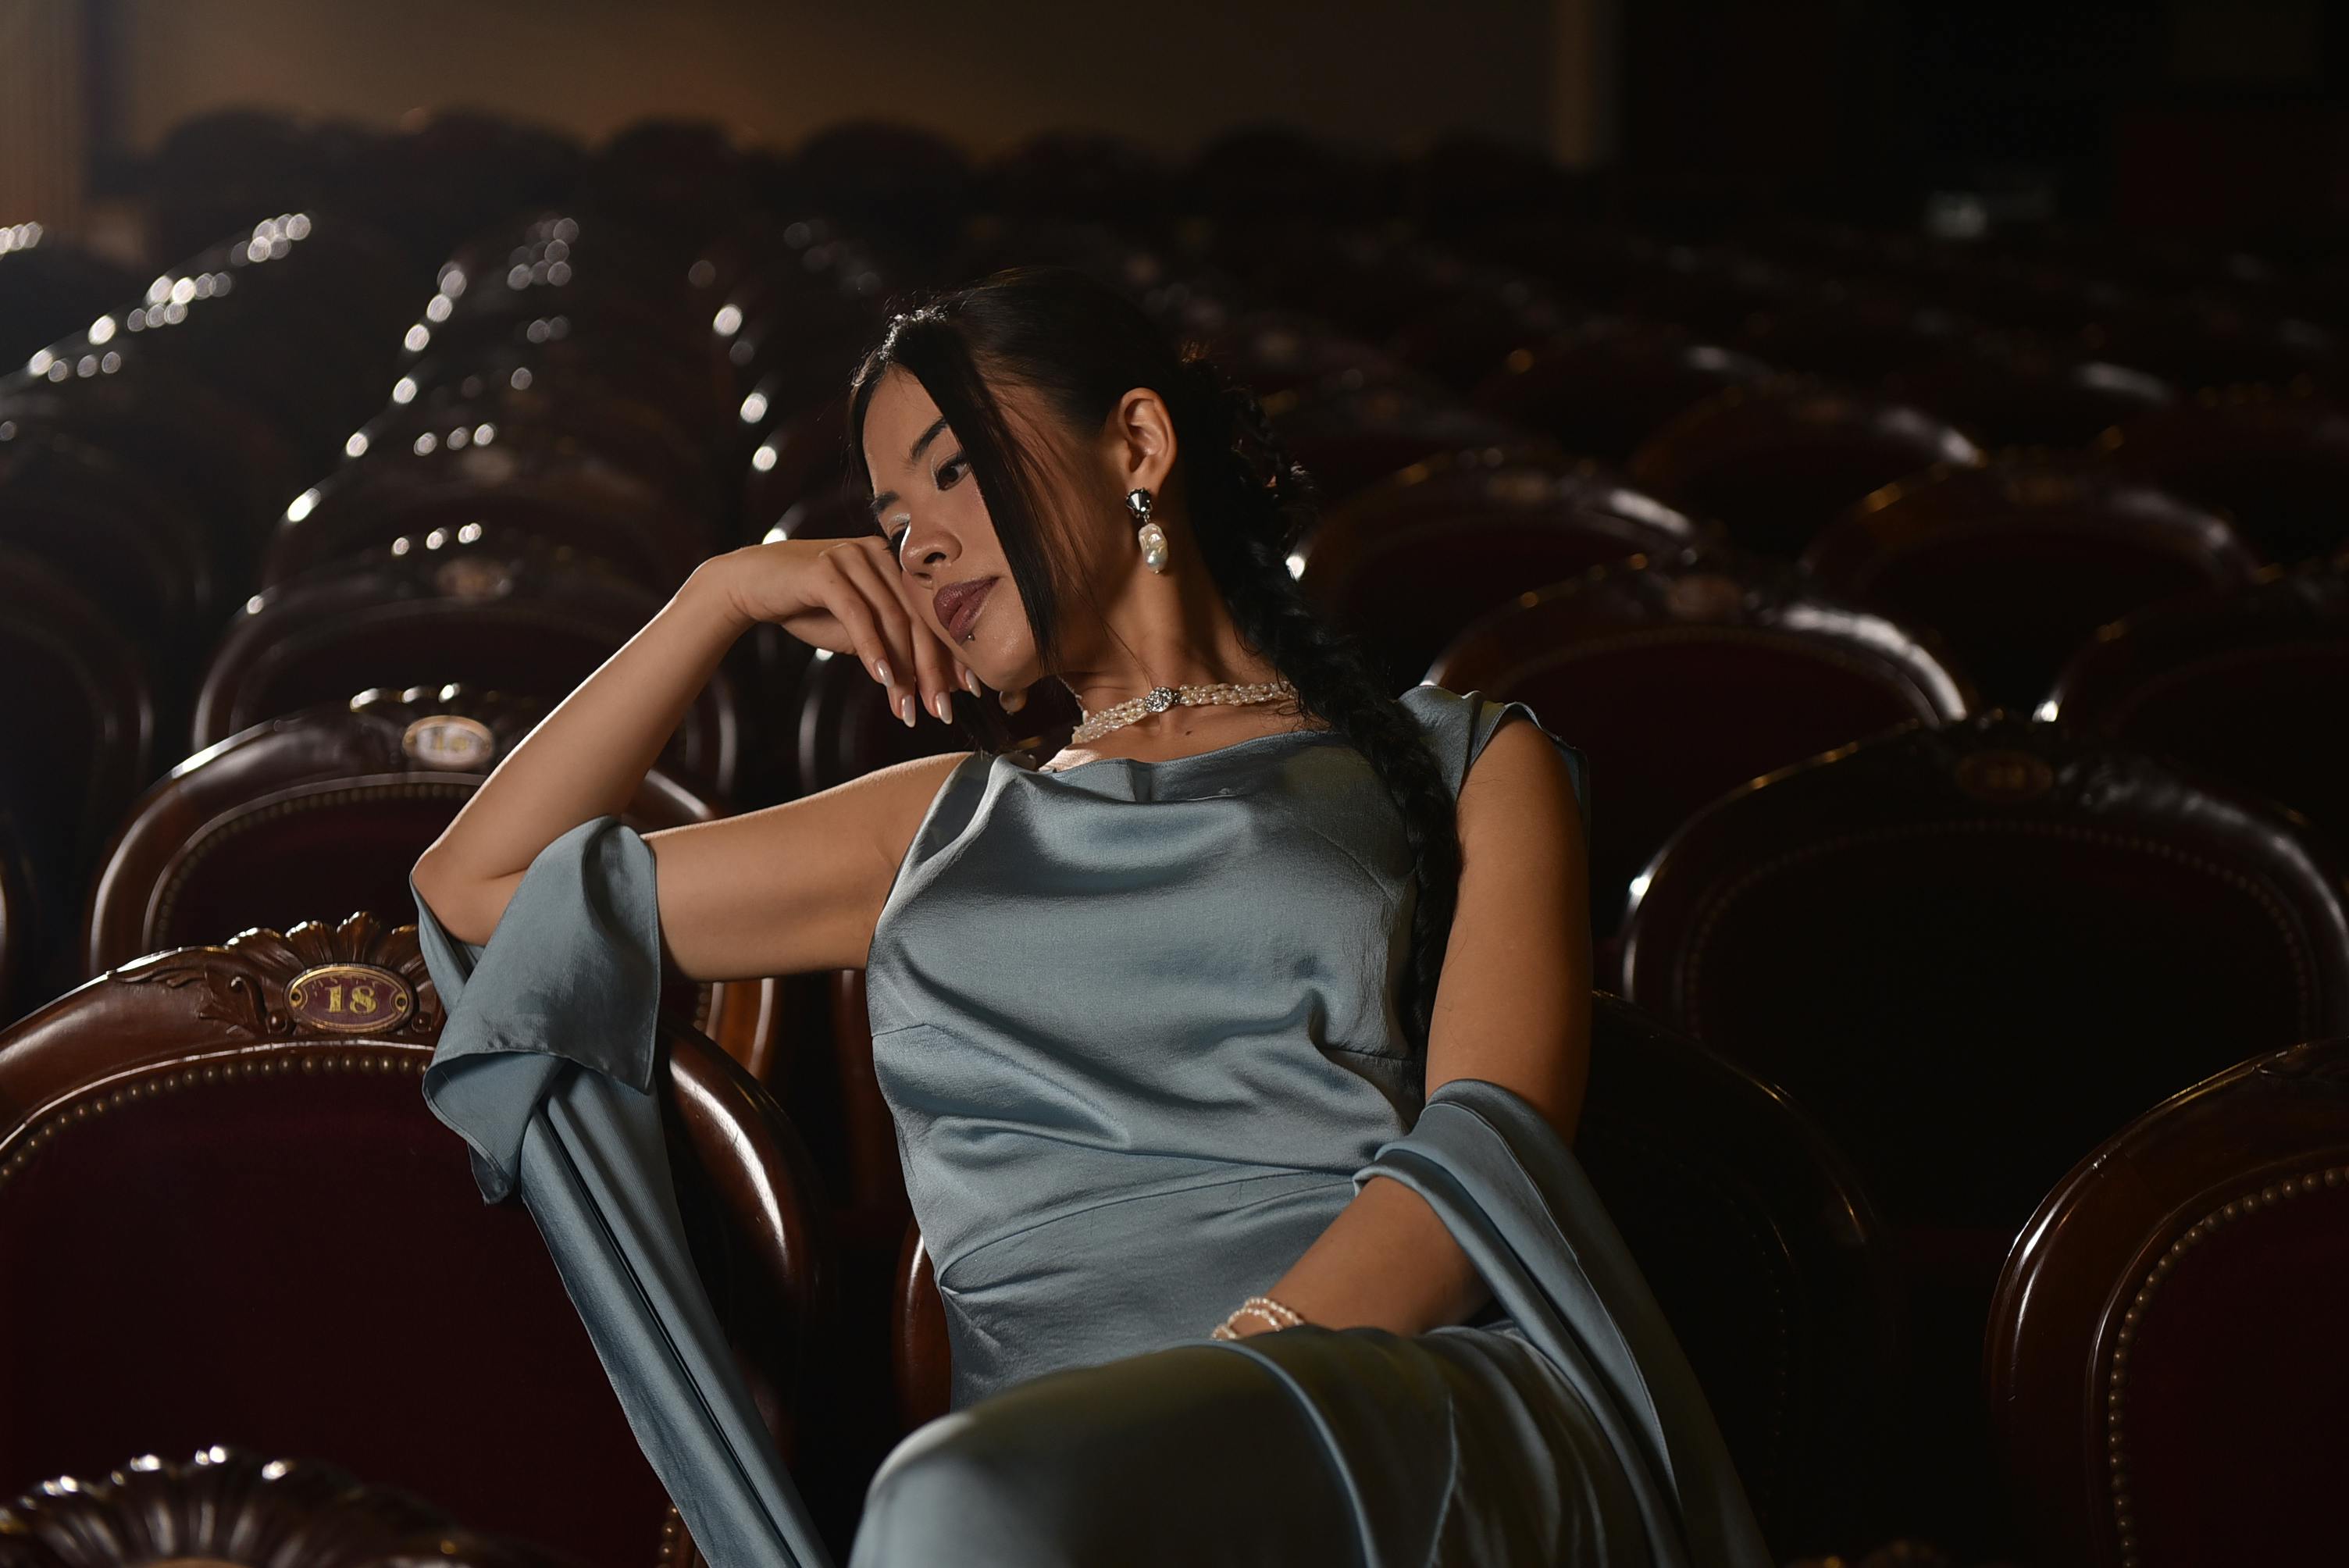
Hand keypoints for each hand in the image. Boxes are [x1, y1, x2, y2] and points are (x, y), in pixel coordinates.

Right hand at [702, 538, 984, 728]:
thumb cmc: (809, 608)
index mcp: (896, 565)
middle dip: (933, 671)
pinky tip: (882, 679)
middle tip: (942, 711)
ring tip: (909, 708)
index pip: (933, 614)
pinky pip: (858, 614)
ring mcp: (854, 557)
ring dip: (904, 670)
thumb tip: (942, 683)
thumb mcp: (859, 632)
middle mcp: (880, 555)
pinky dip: (872, 649)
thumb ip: (895, 647)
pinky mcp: (825, 569)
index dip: (953, 653)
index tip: (970, 691)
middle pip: (918, 618)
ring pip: (892, 619)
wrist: (750, 585)